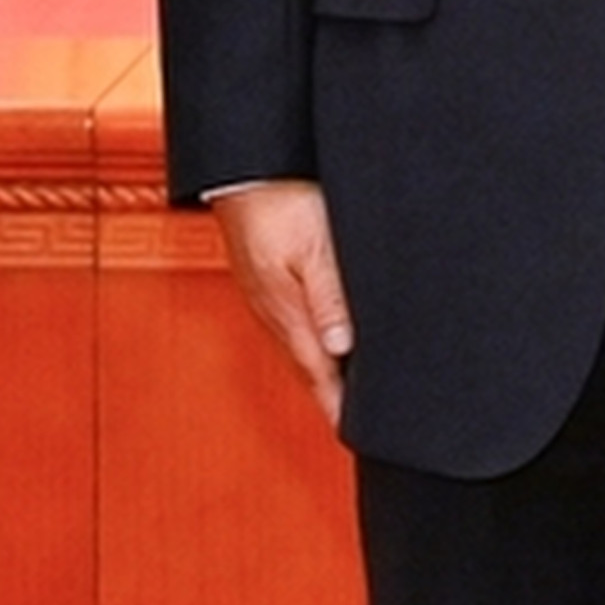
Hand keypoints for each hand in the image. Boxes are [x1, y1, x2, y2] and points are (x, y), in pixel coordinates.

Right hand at [208, 179, 352, 423]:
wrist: (242, 169)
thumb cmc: (278, 200)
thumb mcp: (314, 246)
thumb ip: (329, 297)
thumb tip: (341, 349)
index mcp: (287, 312)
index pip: (319, 375)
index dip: (340, 407)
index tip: (358, 434)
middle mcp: (275, 314)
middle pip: (310, 369)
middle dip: (334, 399)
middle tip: (362, 426)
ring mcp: (268, 300)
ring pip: (302, 349)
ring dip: (323, 374)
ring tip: (348, 396)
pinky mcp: (266, 284)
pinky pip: (292, 327)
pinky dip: (312, 345)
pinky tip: (325, 344)